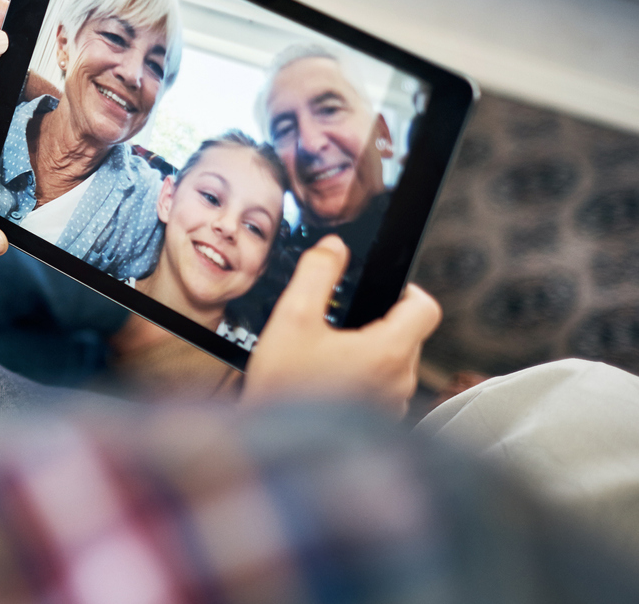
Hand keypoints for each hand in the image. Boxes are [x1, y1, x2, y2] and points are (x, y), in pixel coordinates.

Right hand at [242, 236, 440, 416]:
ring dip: (371, 354)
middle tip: (340, 324)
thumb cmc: (284, 390)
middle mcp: (401, 382)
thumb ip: (316, 273)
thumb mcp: (292, 318)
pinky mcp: (380, 426)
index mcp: (389, 351)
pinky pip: (384, 391)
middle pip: (409, 335)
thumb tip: (333, 247)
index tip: (382, 289)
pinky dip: (364, 380)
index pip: (425, 307)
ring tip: (329, 355)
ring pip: (396, 364)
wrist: (275, 452)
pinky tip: (328, 382)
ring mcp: (393, 407)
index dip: (406, 290)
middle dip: (379, 323)